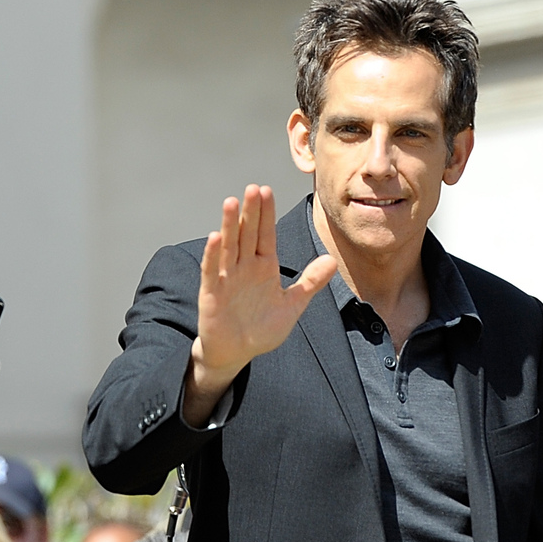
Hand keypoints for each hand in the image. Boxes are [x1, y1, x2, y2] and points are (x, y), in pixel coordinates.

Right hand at [184, 185, 335, 424]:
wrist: (237, 353)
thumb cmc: (262, 328)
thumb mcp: (292, 306)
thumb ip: (309, 283)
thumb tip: (331, 260)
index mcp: (264, 266)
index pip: (265, 234)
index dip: (266, 214)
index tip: (267, 190)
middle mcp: (244, 266)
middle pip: (247, 234)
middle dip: (251, 212)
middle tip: (253, 188)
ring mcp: (226, 277)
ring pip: (228, 246)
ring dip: (229, 225)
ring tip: (232, 202)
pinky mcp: (211, 293)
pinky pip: (212, 271)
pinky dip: (212, 255)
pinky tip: (214, 238)